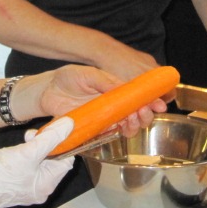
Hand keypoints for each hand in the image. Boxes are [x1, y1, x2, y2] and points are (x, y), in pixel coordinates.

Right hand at [0, 117, 74, 207]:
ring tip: (24, 140)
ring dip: (34, 147)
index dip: (62, 144)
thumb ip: (50, 138)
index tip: (56, 131)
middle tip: (34, 135)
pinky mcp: (14, 182)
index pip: (66, 161)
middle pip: (52, 160)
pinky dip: (24, 154)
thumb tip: (69, 126)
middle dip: (44, 144)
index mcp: (46, 185)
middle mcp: (39, 189)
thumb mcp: (27, 152)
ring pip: (39, 161)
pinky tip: (16, 149)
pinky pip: (27, 165)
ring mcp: (26, 187)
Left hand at [32, 65, 165, 139]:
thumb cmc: (68, 78)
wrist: (48, 91)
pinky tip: (122, 127)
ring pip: (129, 125)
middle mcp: (114, 104)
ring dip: (136, 124)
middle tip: (145, 112)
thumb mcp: (87, 74)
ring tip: (134, 120)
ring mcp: (106, 116)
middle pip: (138, 112)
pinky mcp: (95, 128)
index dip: (151, 100)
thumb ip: (105, 81)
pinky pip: (112, 133)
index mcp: (116, 88)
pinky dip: (120, 132)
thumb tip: (124, 87)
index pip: (138, 96)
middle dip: (146, 114)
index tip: (159, 103)